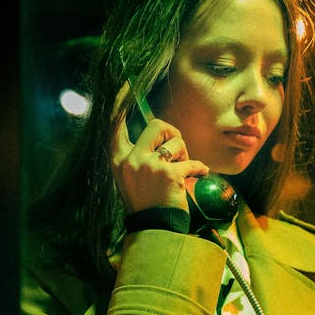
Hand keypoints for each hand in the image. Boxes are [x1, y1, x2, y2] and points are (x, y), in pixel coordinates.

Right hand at [110, 87, 208, 212]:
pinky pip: (192, 162)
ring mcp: (148, 166)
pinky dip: (199, 169)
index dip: (120, 103)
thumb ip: (138, 155)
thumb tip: (157, 130)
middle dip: (172, 134)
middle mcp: (130, 159)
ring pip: (176, 142)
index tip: (125, 84)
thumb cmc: (146, 203)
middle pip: (156, 125)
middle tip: (177, 152)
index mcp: (117, 159)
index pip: (115, 124)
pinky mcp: (168, 174)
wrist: (154, 229)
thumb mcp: (131, 177)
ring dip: (185, 154)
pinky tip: (199, 175)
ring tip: (182, 171)